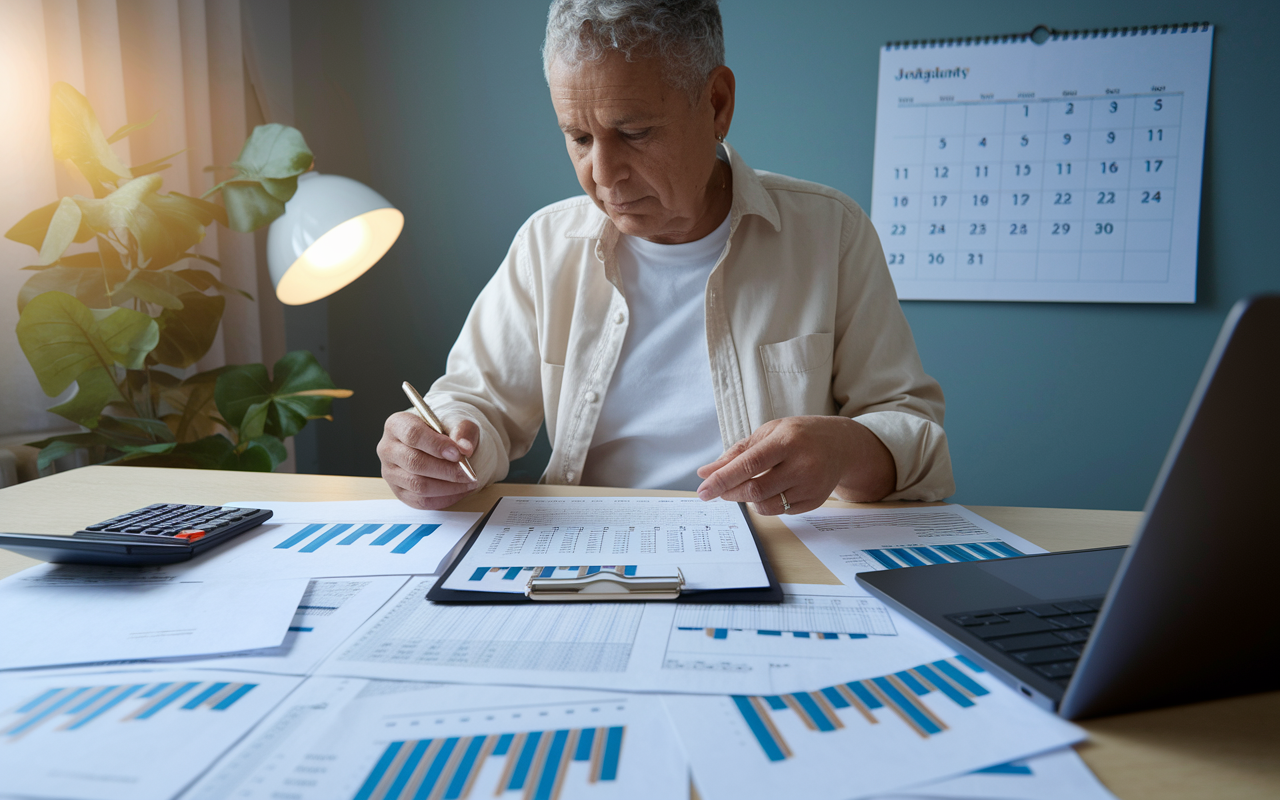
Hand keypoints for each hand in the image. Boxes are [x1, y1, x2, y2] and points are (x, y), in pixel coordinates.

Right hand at [377, 411, 479, 509]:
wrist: (438, 443)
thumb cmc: (445, 431)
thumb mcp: (457, 422)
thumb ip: (463, 431)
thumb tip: (465, 448)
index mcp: (397, 425)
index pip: (413, 434)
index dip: (436, 445)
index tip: (458, 453)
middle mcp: (388, 449)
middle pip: (414, 463)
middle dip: (446, 470)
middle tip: (469, 473)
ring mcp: (390, 472)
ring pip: (417, 485)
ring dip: (448, 487)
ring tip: (468, 482)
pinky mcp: (398, 491)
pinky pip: (421, 501)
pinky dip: (444, 498)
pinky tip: (460, 490)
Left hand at [695, 416, 895, 514]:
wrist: (841, 445)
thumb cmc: (799, 435)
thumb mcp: (769, 433)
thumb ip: (737, 453)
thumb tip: (705, 472)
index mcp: (787, 441)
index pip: (749, 464)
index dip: (722, 479)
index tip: (703, 490)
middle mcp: (802, 464)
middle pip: (755, 490)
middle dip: (730, 492)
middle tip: (715, 490)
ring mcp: (811, 485)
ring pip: (766, 506)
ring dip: (747, 500)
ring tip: (745, 486)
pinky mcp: (815, 501)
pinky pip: (780, 511)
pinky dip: (766, 504)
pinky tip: (770, 489)